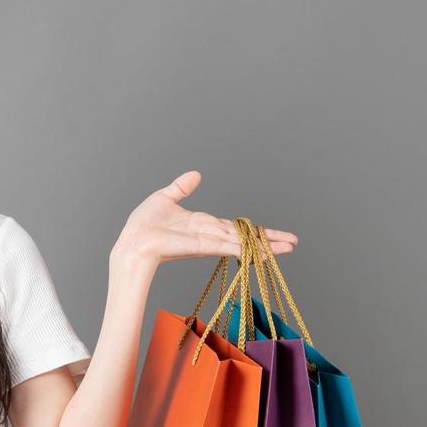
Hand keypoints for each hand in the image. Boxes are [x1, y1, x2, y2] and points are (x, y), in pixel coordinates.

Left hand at [111, 170, 296, 266]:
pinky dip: (246, 249)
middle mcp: (210, 235)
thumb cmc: (144, 224)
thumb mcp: (166, 198)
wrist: (133, 239)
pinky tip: (263, 252)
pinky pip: (229, 247)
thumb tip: (195, 174)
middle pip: (245, 237)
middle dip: (269, 241)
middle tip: (293, 244)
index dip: (256, 231)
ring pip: (242, 243)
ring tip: (287, 249)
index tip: (275, 235)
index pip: (236, 228)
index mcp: (204, 224)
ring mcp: (207, 242)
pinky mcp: (202, 247)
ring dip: (265, 246)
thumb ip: (182, 187)